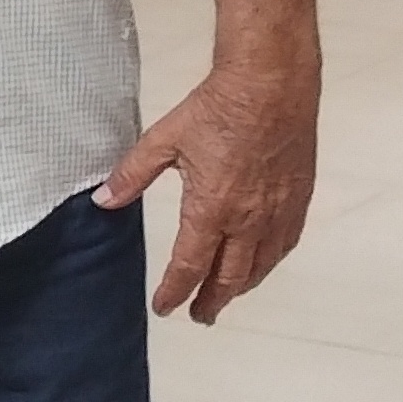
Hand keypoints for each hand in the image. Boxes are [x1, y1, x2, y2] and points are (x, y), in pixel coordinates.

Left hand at [98, 0, 321, 321]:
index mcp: (212, 209)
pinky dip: (270, 262)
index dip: (175, 292)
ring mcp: (279, 211)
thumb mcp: (163, 140)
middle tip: (200, 317)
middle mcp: (249, 219)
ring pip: (261, 265)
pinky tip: (262, 263)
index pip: (190, 267)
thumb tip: (103, 201)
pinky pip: (286, 243)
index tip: (164, 308)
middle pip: (230, 277)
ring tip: (226, 296)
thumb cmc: (218, 108)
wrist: (272, 84)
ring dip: (242, 287)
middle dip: (212, 301)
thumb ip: (132, 175)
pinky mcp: (299, 198)